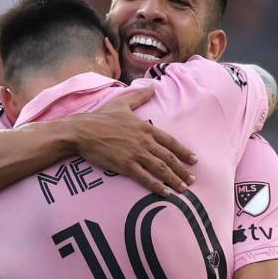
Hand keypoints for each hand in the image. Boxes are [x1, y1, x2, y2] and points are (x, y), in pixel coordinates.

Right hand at [67, 87, 196, 194]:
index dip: (184, 152)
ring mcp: (136, 154)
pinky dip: (157, 186)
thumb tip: (153, 85)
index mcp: (146, 127)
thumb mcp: (123, 103)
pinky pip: (145, 178)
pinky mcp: (125, 165)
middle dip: (182, 170)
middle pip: (169, 158)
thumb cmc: (101, 117)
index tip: (194, 160)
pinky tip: (166, 193)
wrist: (83, 131)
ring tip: (183, 189)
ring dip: (174, 180)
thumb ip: (140, 96)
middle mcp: (144, 141)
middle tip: (192, 180)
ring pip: (161, 169)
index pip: (170, 141)